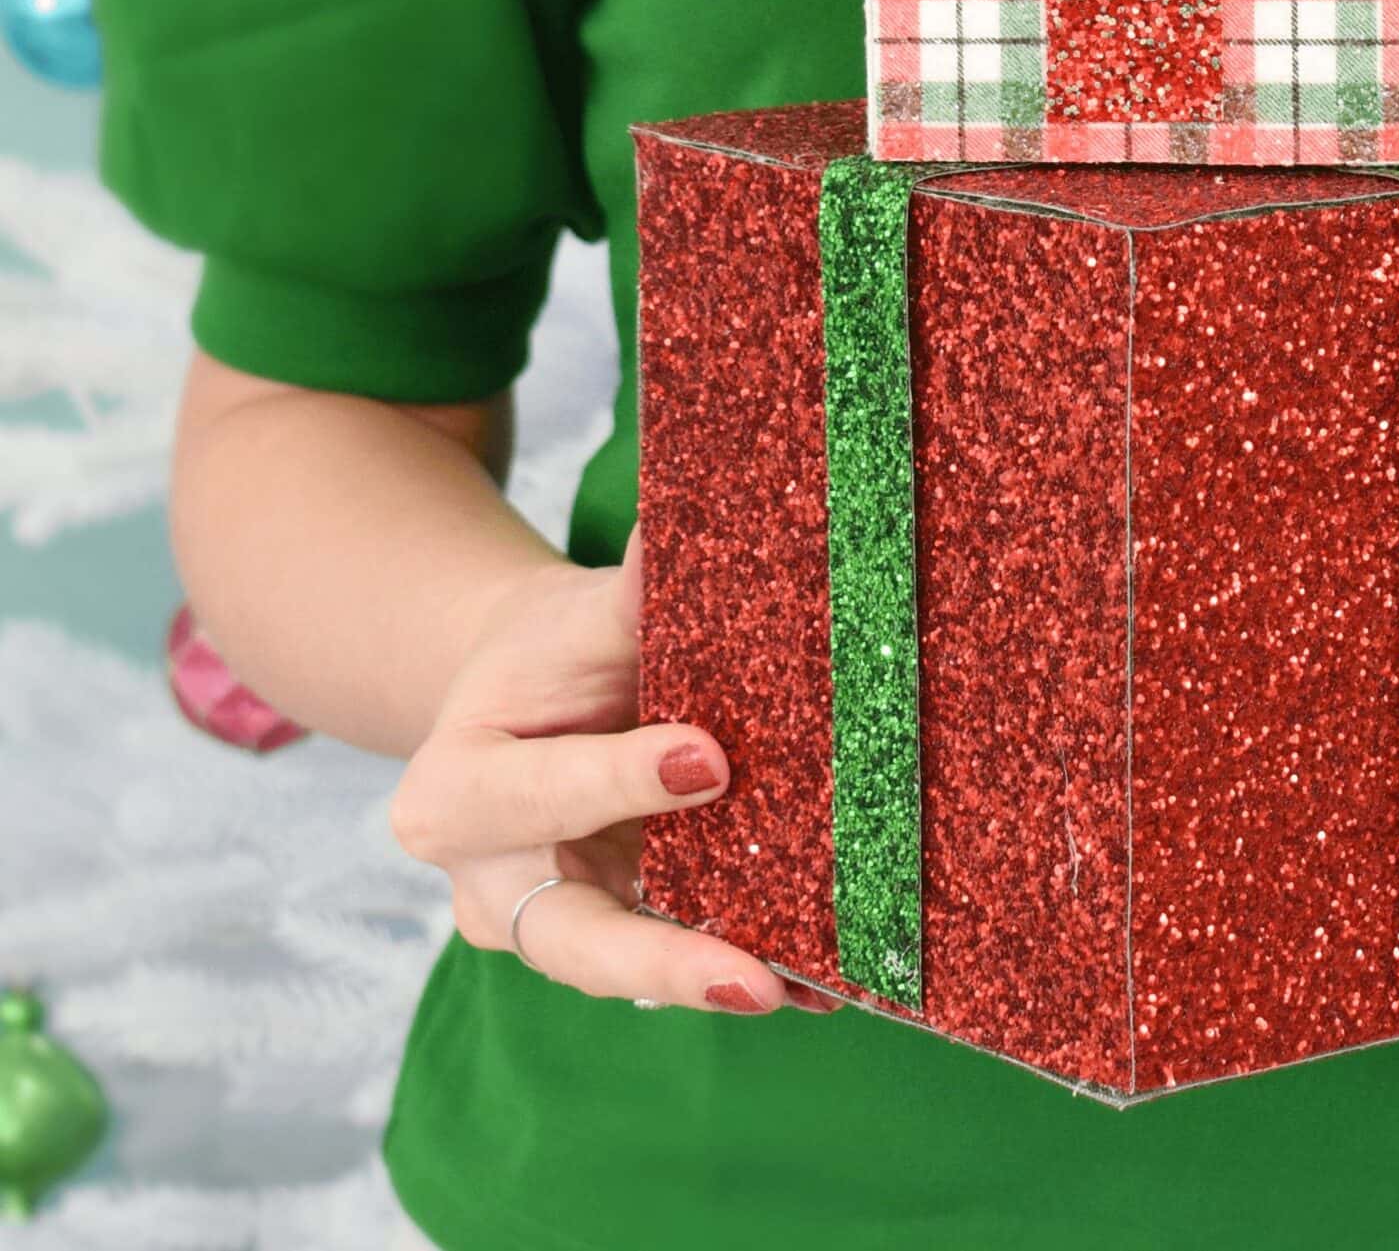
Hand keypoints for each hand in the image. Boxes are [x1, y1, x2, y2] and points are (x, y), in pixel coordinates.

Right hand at [389, 533, 831, 1015]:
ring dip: (727, 975)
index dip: (621, 782)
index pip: (541, 792)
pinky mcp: (622, 940)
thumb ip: (631, 597)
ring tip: (822, 985)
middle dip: (664, 963)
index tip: (711, 759)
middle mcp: (493, 886)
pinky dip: (753, 969)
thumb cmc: (551, 651)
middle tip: (754, 980)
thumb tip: (700, 530)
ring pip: (638, 967)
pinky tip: (827, 979)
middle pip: (574, 939)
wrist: (533, 696)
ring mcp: (558, 927)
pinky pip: (682, 963)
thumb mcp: (574, 616)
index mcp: (453, 794)